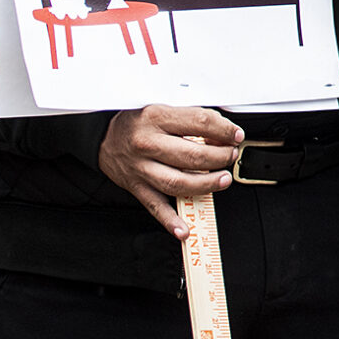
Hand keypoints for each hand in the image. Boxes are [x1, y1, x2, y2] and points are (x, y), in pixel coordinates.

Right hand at [98, 105, 242, 237]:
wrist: (102, 137)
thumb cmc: (137, 122)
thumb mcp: (163, 109)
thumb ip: (190, 119)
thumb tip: (222, 133)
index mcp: (156, 118)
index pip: (199, 123)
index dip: (224, 130)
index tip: (236, 135)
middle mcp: (147, 144)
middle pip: (192, 156)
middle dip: (219, 157)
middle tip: (230, 156)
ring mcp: (141, 169)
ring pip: (178, 183)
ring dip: (206, 184)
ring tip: (223, 180)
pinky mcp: (137, 188)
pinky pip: (155, 207)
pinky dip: (171, 221)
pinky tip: (185, 229)